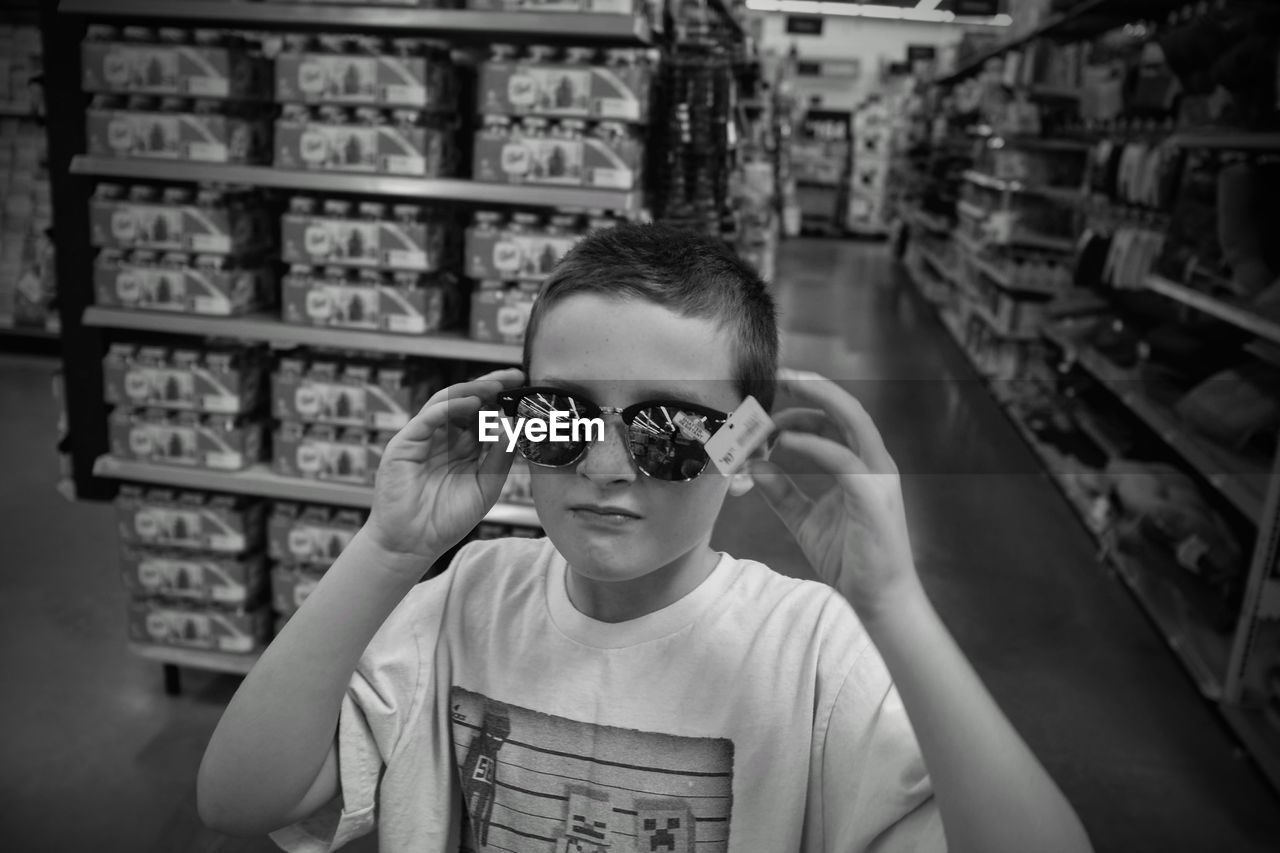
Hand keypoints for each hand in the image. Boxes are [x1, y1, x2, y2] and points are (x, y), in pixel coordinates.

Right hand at [367, 368, 525, 568]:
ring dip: (472, 391)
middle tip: (514, 377)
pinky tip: (472, 404)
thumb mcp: (485, 487)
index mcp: (462, 447)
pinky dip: (450, 407)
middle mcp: (442, 437)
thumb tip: (514, 427)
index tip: (525, 388)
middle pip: (466, 401)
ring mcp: (423, 438)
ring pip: (447, 402)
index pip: (483, 414)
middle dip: (490, 386)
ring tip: (497, 386)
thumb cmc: (446, 519)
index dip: (502, 400)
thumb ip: (499, 458)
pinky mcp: (404, 444)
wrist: (413, 544)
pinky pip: (429, 417)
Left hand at [748, 369, 923, 625]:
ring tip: (783, 385)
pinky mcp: (873, 495)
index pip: (833, 418)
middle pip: (845, 406)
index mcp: (861, 463)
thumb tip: (753, 466)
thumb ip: (781, 491)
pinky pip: (842, 459)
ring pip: (851, 418)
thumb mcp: (803, 518)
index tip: (764, 403)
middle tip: (774, 372)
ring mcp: (878, 475)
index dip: (799, 405)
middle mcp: (874, 461)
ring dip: (814, 398)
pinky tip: (784, 440)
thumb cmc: (848, 558)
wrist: (878, 599)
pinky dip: (813, 444)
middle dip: (810, 384)